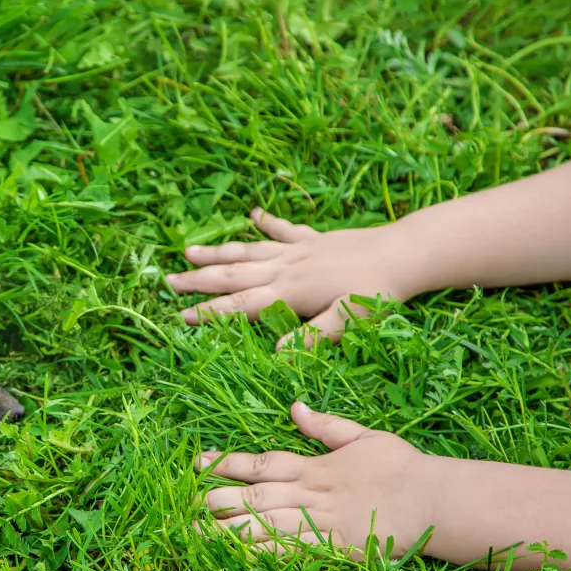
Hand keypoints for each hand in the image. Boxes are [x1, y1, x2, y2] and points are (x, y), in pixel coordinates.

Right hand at [166, 208, 417, 348]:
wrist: (403, 252)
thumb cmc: (377, 292)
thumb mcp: (346, 321)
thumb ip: (311, 338)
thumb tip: (276, 355)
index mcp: (288, 292)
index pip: (239, 304)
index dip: (208, 312)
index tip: (180, 316)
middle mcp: (284, 268)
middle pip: (232, 274)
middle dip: (198, 279)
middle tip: (167, 281)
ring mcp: (297, 251)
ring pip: (247, 251)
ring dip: (217, 252)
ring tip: (188, 250)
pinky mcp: (313, 239)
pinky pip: (283, 230)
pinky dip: (267, 223)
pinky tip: (253, 215)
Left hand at [198, 402, 433, 558]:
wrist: (435, 500)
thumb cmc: (400, 466)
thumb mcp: (362, 435)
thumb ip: (325, 425)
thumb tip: (294, 405)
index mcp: (313, 466)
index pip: (260, 463)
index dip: (226, 463)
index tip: (198, 463)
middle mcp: (310, 494)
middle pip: (254, 496)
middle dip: (219, 499)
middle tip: (186, 502)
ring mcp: (320, 523)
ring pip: (264, 526)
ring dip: (228, 529)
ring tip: (197, 533)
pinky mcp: (333, 550)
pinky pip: (291, 554)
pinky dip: (262, 556)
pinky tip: (237, 559)